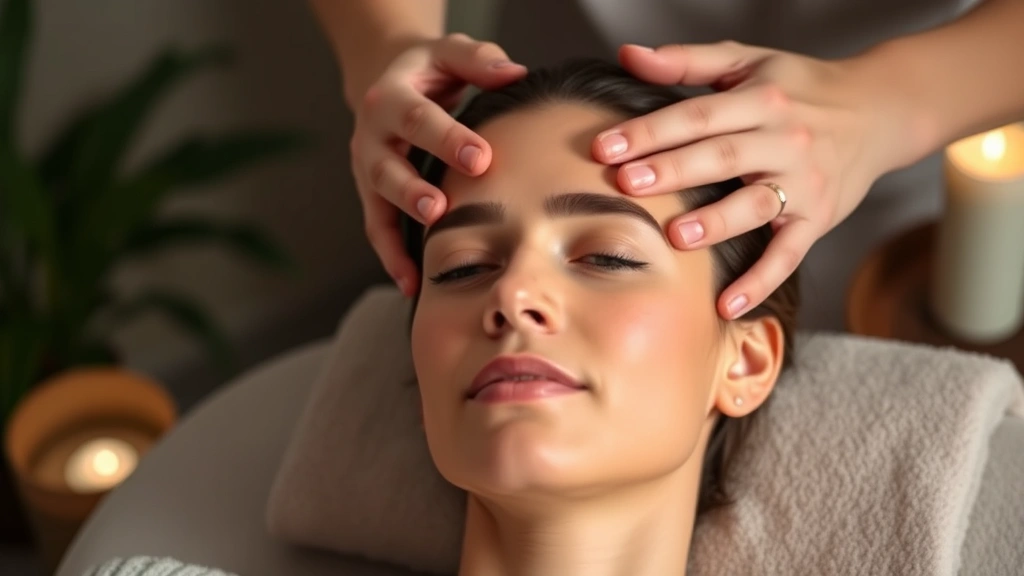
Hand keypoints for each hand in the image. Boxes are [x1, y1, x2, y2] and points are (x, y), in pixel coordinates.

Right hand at [350, 33, 526, 294]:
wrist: (386, 80)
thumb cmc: (429, 70)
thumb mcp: (449, 51)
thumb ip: (479, 60)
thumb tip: (514, 74)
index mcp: (390, 97)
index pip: (417, 119)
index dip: (447, 139)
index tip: (481, 158)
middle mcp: (371, 134)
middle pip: (388, 165)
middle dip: (415, 189)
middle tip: (443, 207)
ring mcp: (368, 168)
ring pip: (379, 201)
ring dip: (403, 226)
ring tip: (430, 247)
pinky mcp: (371, 194)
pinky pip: (377, 230)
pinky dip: (392, 259)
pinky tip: (413, 285)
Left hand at [594, 42, 911, 318]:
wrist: (879, 111)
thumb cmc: (800, 88)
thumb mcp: (749, 63)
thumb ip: (688, 60)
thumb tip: (629, 55)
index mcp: (762, 99)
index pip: (698, 116)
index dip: (650, 131)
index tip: (605, 148)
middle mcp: (785, 139)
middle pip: (722, 156)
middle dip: (673, 170)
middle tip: (628, 184)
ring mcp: (805, 182)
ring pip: (757, 204)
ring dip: (718, 221)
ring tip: (678, 236)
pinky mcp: (819, 219)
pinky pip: (788, 254)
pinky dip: (760, 282)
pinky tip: (727, 305)